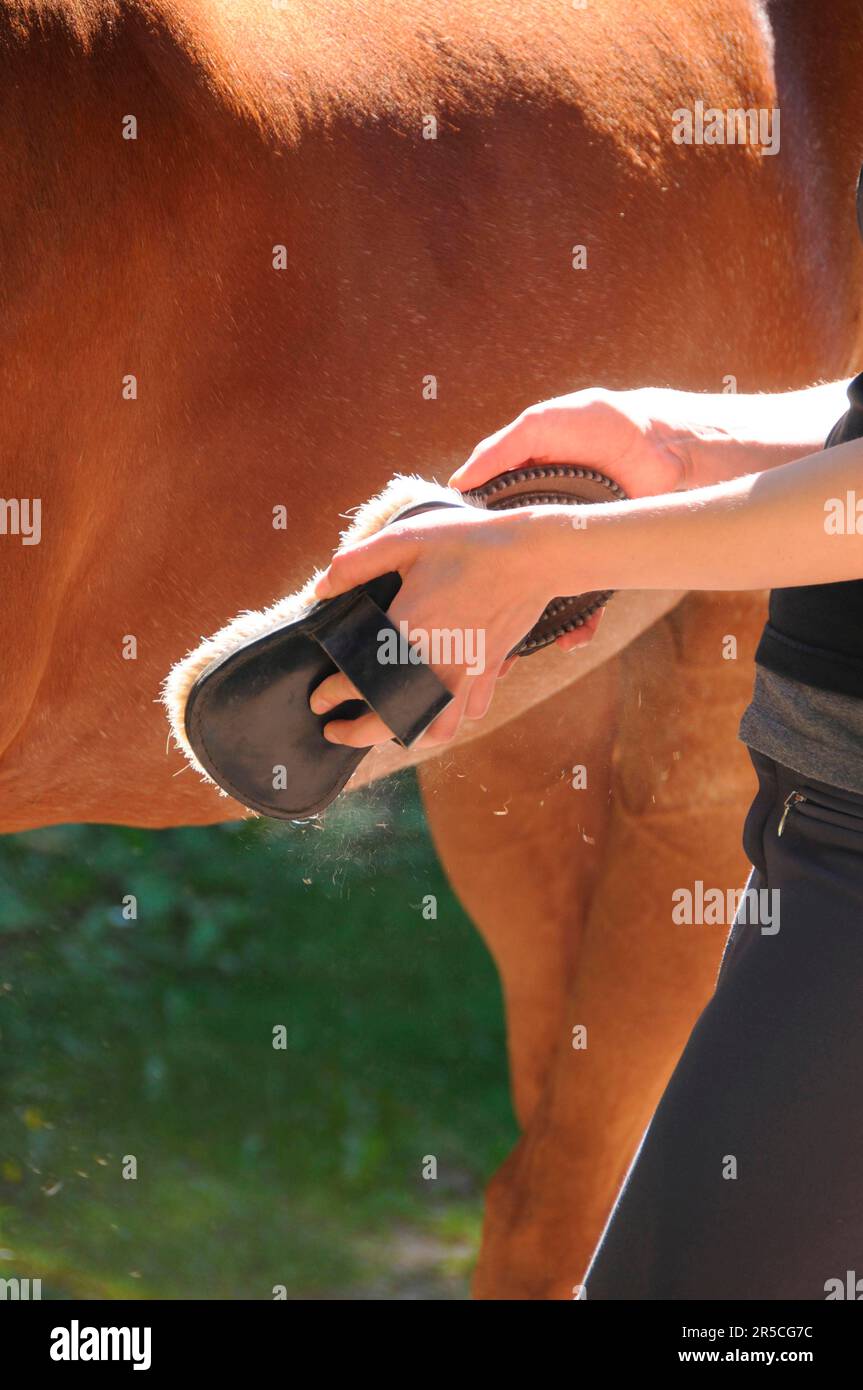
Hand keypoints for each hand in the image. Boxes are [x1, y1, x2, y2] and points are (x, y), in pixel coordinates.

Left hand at [311, 506, 560, 748]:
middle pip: (391, 722)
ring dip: (410, 733)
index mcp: (406, 632)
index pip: (358, 681)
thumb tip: (318, 589)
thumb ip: (356, 563)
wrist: (533, 554)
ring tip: (392, 725)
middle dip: (357, 734)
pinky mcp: (490, 670)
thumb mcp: (406, 538)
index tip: (319, 698)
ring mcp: (467, 673)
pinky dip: (455, 716)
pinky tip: (440, 703)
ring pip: (437, 730)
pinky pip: (472, 711)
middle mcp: (435, 663)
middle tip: (336, 731)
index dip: (332, 695)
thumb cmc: (468, 542)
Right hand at [450, 387, 686, 649]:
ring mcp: (569, 545)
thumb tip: (457, 484)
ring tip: (519, 649)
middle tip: (480, 626)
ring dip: (534, 623)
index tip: (454, 577)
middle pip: (511, 569)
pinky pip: (587, 599)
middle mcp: (539, 524)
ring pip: (545, 591)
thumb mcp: (542, 424)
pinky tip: (571, 639)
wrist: (662, 442)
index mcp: (517, 493)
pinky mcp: (599, 559)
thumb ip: (501, 449)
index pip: (484, 528)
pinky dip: (579, 624)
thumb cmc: (599, 422)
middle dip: (498, 600)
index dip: (472, 552)